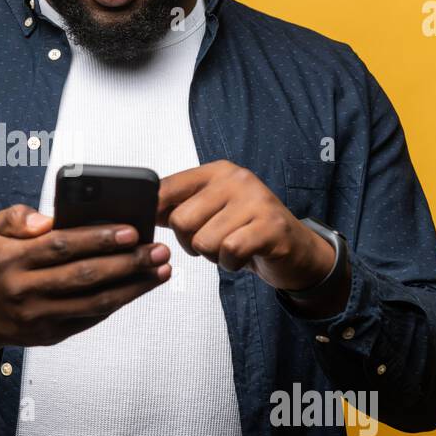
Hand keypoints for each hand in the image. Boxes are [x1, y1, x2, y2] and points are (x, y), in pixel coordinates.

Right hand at [0, 204, 171, 371]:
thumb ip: (16, 217)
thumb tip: (45, 220)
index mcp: (10, 260)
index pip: (61, 246)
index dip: (98, 238)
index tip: (132, 229)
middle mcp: (24, 290)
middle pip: (84, 275)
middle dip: (127, 262)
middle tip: (158, 250)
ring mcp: (38, 316)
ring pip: (94, 302)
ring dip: (133, 286)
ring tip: (161, 270)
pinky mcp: (50, 335)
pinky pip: (90, 318)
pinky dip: (117, 303)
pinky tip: (138, 288)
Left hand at [156, 160, 337, 292]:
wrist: (296, 250)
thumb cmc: (246, 231)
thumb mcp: (211, 211)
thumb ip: (178, 207)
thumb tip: (139, 211)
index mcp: (217, 171)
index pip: (166, 188)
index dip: (154, 213)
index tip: (157, 227)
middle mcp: (236, 179)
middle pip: (182, 220)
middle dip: (190, 243)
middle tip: (213, 243)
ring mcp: (256, 200)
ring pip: (203, 241)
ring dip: (213, 256)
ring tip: (232, 247)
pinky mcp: (271, 226)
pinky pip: (229, 251)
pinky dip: (231, 263)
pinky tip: (244, 256)